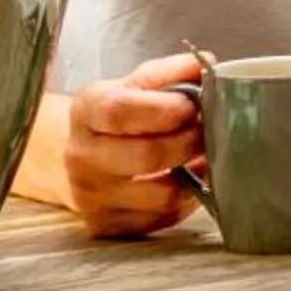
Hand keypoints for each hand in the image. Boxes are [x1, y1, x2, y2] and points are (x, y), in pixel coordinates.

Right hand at [61, 52, 205, 237]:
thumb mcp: (140, 81)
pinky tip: (187, 181)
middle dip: (189, 143)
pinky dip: (184, 202)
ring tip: (203, 157)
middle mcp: (81, 155)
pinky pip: (161, 219)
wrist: (86, 153)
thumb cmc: (122, 114)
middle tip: (210, 132)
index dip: (165, 110)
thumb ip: (175, 71)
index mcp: (87, 109)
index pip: (121, 112)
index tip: (192, 106)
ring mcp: (89, 195)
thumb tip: (209, 66)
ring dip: (194, 176)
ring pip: (161, 195)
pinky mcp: (104, 224)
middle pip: (147, 156)